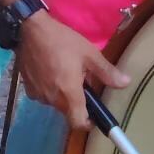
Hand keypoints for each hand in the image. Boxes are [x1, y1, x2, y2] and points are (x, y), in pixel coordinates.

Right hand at [16, 10, 130, 129]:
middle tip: (82, 81)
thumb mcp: (89, 53)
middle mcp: (52, 99)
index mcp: (69, 93)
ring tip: (65, 72)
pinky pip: (43, 95)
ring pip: (55, 102)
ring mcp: (37, 95)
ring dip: (63, 94)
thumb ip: (106, 72)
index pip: (78, 123)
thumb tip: (126, 83)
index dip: (88, 124)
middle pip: (68, 111)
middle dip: (77, 101)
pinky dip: (50, 88)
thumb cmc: (62, 41)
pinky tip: (51, 71)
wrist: (30, 30)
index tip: (95, 116)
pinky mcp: (27, 88)